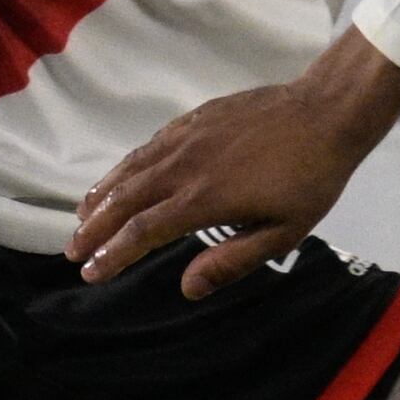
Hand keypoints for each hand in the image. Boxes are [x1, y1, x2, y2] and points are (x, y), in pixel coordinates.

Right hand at [68, 34, 399, 295]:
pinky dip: (125, 166)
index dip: (112, 255)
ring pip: (131, 169)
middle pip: (125, 200)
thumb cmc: (311, 179)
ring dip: (101, 195)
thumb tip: (186, 288)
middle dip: (94, 228)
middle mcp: (185, 166)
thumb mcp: (283, 232)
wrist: (326, 111)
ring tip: (81, 217)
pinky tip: (119, 177)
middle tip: (73, 251)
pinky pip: (149, 146)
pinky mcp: (195, 118)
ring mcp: (187, 138)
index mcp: (204, 199)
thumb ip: (232, 261)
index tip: (91, 273)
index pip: (143, 232)